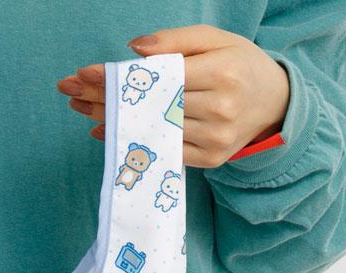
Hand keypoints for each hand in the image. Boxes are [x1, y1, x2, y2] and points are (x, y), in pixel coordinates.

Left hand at [56, 24, 289, 167]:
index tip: (85, 73)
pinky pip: (163, 150)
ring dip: (111, 120)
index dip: (120, 75)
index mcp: (223, 72)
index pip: (160, 75)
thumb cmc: (240, 66)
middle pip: (150, 104)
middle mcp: (220, 109)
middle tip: (70, 90)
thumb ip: (177, 40)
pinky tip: (104, 131)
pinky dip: (131, 141)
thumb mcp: (217, 40)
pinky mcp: (210, 160)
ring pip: (152, 129)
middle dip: (106, 97)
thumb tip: (133, 50)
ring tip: (80, 107)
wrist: (275, 105)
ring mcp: (215, 139)